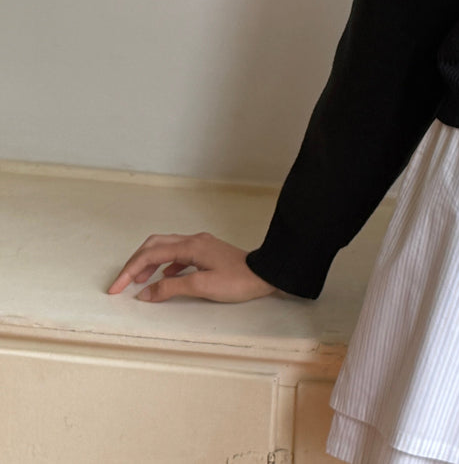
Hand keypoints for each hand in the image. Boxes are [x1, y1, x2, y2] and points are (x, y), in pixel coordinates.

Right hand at [107, 231, 279, 303]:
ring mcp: (202, 245)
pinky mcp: (208, 253)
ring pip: (166, 248)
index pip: (150, 254)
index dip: (130, 271)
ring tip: (141, 282)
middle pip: (155, 245)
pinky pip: (179, 255)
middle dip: (136, 263)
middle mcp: (194, 241)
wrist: (266, 274)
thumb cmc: (238, 280)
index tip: (116, 288)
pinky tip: (166, 278)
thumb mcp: (201, 286)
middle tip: (123, 282)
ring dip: (150, 263)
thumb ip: (170, 288)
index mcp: (190, 246)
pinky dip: (166, 265)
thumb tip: (145, 293)